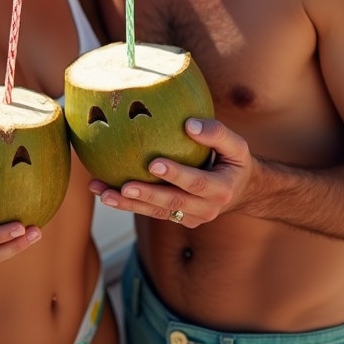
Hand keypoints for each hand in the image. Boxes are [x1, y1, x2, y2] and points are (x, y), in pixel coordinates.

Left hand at [89, 117, 252, 226]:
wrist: (239, 191)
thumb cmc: (234, 160)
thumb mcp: (236, 145)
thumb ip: (216, 133)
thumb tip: (189, 124)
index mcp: (220, 190)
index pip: (196, 183)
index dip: (176, 175)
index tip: (154, 164)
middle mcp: (205, 209)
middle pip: (172, 203)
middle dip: (146, 195)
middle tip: (123, 185)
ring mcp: (190, 218)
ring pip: (157, 213)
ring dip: (128, 204)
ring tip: (103, 193)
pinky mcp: (177, 219)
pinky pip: (151, 213)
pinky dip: (128, 204)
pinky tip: (104, 192)